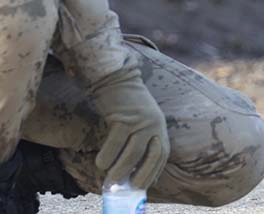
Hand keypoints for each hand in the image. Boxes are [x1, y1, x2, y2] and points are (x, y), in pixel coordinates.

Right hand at [91, 67, 169, 189]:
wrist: (115, 76)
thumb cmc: (124, 102)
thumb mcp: (140, 118)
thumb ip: (140, 138)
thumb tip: (131, 169)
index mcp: (159, 124)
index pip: (162, 154)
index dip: (154, 171)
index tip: (144, 184)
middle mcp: (154, 123)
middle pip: (151, 156)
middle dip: (142, 175)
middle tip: (130, 188)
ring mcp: (140, 120)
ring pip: (133, 153)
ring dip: (121, 170)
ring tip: (111, 181)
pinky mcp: (124, 117)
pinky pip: (116, 142)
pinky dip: (108, 156)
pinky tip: (101, 163)